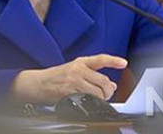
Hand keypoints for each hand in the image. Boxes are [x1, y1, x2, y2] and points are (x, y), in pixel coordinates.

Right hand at [11, 54, 127, 102]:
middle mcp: (78, 69)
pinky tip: (89, 101)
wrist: (38, 83)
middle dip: (108, 90)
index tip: (124, 63)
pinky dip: (92, 103)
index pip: (100, 59)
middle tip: (107, 93)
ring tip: (99, 99)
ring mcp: (73, 81)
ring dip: (102, 98)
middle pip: (103, 81)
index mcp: (80, 62)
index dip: (113, 61)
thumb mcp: (74, 70)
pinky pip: (88, 99)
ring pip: (98, 92)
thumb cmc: (56, 77)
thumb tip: (111, 85)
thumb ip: (92, 75)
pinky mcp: (69, 92)